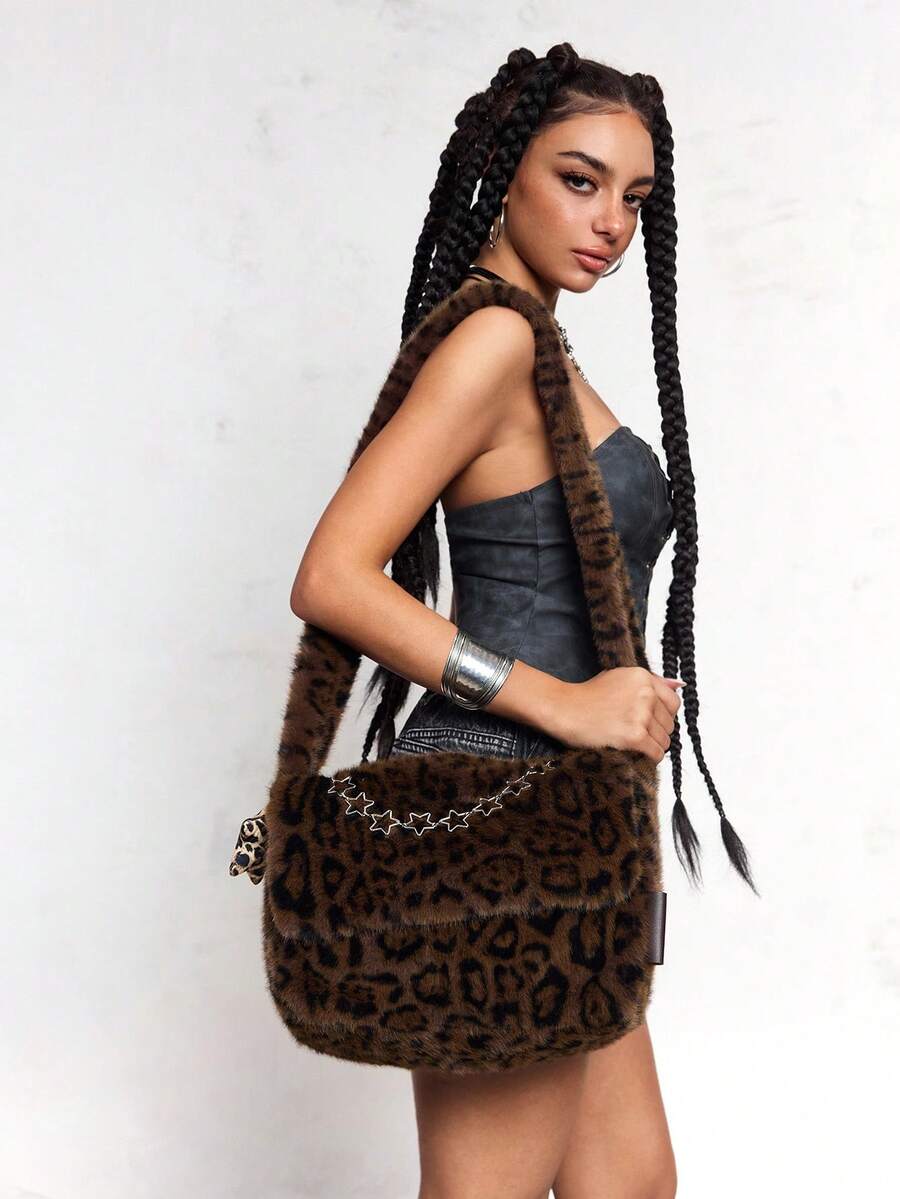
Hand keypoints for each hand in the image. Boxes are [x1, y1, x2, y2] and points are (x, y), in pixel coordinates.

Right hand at [552, 667, 683, 763]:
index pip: (673, 702)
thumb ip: (650, 683)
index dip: (662, 715)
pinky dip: (650, 757)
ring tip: (634, 745)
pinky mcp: (635, 736)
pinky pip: (656, 753)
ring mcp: (641, 715)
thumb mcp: (618, 678)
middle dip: (656, 732)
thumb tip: (680, 685)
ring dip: (652, 746)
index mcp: (643, 677)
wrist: (563, 709)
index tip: (650, 721)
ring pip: (664, 740)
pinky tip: (636, 754)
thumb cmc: (587, 695)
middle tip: (636, 734)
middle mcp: (646, 694)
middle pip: (669, 723)